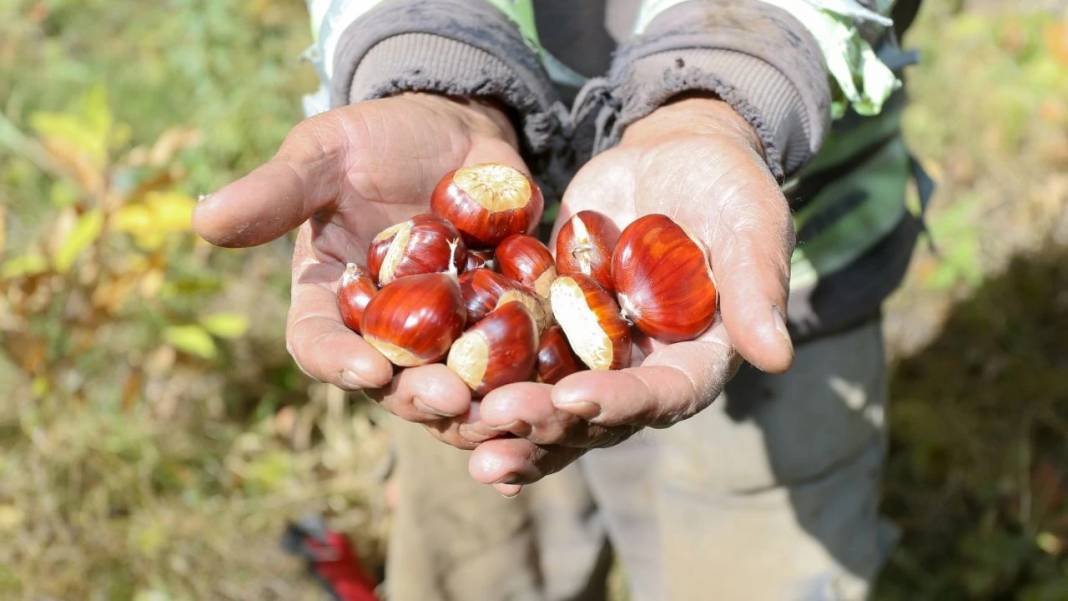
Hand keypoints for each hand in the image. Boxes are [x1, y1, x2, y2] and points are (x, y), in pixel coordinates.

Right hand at [193, 93, 532, 448]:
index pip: (320, 345)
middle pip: (395, 384)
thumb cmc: (375, 140)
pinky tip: (560, 398)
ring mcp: (447, 334)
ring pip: (461, 388)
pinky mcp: (503, 322)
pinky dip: (535, 381)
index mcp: (331, 301)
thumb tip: (202, 220)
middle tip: (449, 399)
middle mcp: (386, 332)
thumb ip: (276, 192)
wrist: (454, 129)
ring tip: (510, 412)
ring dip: (482, 407)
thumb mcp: (324, 154)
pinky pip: (518, 363)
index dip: (338, 362)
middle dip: (419, 396)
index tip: (364, 369)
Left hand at [462, 97, 795, 493]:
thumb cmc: (727, 186)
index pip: (659, 396)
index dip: (618, 403)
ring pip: (546, 404)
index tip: (574, 399)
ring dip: (505, 422)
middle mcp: (639, 371)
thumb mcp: (751, 225)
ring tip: (459, 430)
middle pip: (592, 416)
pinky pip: (515, 360)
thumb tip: (777, 357)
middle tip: (495, 426)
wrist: (674, 155)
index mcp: (694, 361)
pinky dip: (481, 376)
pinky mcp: (551, 326)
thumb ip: (758, 288)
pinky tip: (437, 390)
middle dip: (544, 425)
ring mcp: (591, 353)